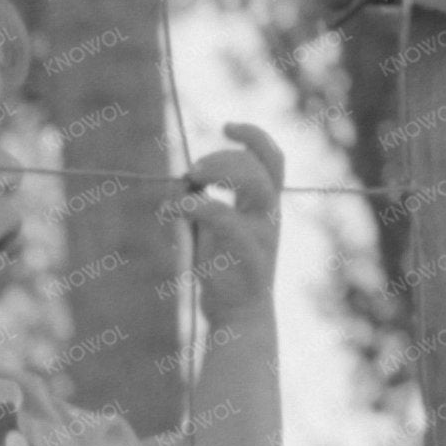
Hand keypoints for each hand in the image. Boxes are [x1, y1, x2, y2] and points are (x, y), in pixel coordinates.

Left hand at [174, 122, 287, 324]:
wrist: (240, 319)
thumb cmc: (225, 275)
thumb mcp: (216, 233)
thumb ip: (205, 205)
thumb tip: (181, 183)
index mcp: (265, 207)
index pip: (272, 159)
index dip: (254, 136)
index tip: (226, 126)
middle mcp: (270, 216)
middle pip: (263, 165)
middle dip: (226, 157)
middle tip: (192, 169)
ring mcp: (263, 235)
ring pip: (257, 185)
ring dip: (221, 172)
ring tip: (188, 180)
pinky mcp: (249, 256)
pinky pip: (227, 219)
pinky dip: (198, 206)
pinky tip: (172, 210)